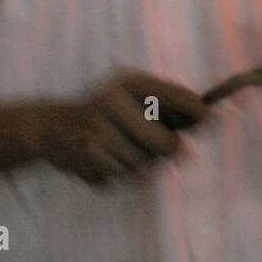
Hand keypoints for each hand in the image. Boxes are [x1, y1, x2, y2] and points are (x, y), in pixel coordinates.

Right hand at [35, 71, 207, 184]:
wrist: (51, 127)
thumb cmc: (107, 110)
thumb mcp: (134, 94)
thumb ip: (172, 104)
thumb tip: (211, 118)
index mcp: (131, 84)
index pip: (182, 99)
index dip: (201, 113)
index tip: (208, 119)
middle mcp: (114, 104)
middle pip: (169, 145)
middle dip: (170, 149)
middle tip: (165, 145)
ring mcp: (99, 133)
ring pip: (147, 166)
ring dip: (144, 163)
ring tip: (125, 148)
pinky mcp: (87, 159)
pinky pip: (125, 178)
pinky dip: (122, 173)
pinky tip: (108, 159)